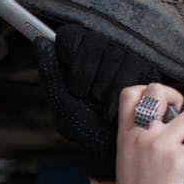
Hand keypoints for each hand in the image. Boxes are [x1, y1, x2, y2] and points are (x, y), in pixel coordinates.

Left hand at [35, 25, 161, 179]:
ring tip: (99, 105)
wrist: (108, 148)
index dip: (70, 55)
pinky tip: (112, 109)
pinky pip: (131, 67)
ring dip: (101, 87)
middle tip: (84, 97)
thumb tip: (40, 40)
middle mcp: (100, 54)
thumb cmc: (83, 126)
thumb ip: (50, 71)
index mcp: (77, 58)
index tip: (69, 79)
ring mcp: (123, 58)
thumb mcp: (61, 101)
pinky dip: (117, 93)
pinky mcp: (143, 69)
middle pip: (94, 42)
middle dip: (85, 75)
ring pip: (113, 55)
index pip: (71, 35)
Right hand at [113, 84, 183, 183]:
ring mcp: (160, 146)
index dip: (152, 91)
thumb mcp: (127, 156)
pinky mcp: (178, 162)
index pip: (132, 92)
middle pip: (160, 90)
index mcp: (126, 133)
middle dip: (177, 102)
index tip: (163, 108)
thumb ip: (140, 135)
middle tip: (180, 125)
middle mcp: (142, 134)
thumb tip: (168, 119)